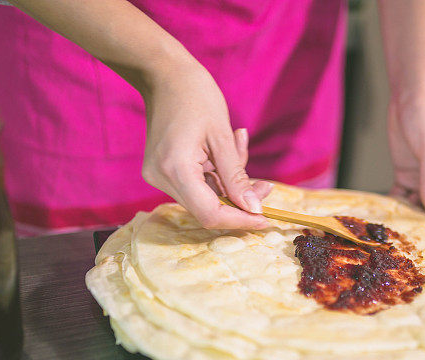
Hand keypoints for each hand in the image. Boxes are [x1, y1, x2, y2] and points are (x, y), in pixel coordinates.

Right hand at [140, 61, 270, 229]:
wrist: (163, 74)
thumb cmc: (195, 95)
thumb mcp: (223, 137)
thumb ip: (237, 177)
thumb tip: (254, 210)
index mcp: (176, 169)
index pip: (210, 213)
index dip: (239, 220)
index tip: (265, 219)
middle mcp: (161, 179)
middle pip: (207, 209)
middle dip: (238, 201)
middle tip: (265, 186)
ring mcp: (159, 176)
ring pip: (204, 197)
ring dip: (228, 183)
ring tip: (240, 145)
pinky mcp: (162, 171)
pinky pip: (196, 184)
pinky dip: (215, 173)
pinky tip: (226, 148)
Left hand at [387, 94, 424, 223]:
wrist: (409, 99)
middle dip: (424, 227)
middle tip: (407, 240)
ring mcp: (423, 181)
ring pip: (417, 209)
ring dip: (406, 218)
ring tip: (392, 231)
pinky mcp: (406, 176)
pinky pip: (401, 198)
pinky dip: (394, 207)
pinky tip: (383, 215)